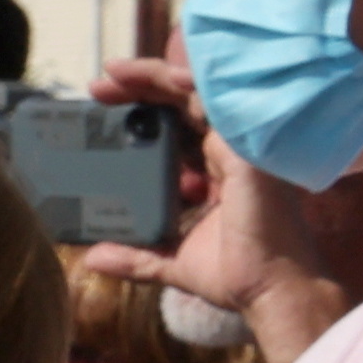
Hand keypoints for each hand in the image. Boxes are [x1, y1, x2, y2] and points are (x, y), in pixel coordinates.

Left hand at [77, 53, 362, 358]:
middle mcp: (228, 154)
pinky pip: (217, 102)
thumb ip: (136, 255)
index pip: (176, 131)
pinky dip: (190, 85)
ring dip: (154, 78)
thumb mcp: (171, 260)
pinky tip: (163, 76)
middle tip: (96, 88)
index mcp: (214, 175)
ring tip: (112, 73)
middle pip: (181, 106)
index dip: (142, 116)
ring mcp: (240, 146)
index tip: (101, 112)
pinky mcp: (246, 147)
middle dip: (139, 90)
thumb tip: (93, 258)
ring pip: (196, 96)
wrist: (270, 289)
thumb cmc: (236, 274)